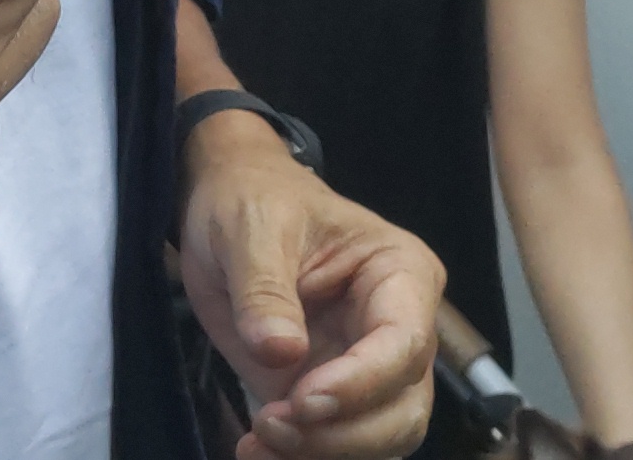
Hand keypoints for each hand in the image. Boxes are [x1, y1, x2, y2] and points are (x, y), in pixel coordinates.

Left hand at [179, 123, 442, 458]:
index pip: (404, 343)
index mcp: (401, 273)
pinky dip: (306, 456)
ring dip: (324, 454)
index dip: (360, 383)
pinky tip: (258, 451)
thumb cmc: (251, 198)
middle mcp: (400, 327)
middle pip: (404, 407)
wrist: (228, 203)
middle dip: (342, 433)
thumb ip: (264, 288)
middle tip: (270, 426)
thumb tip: (282, 353)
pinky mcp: (335, 393)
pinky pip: (341, 442)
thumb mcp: (249, 227)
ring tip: (258, 445)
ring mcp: (370, 367)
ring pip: (382, 437)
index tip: (301, 401)